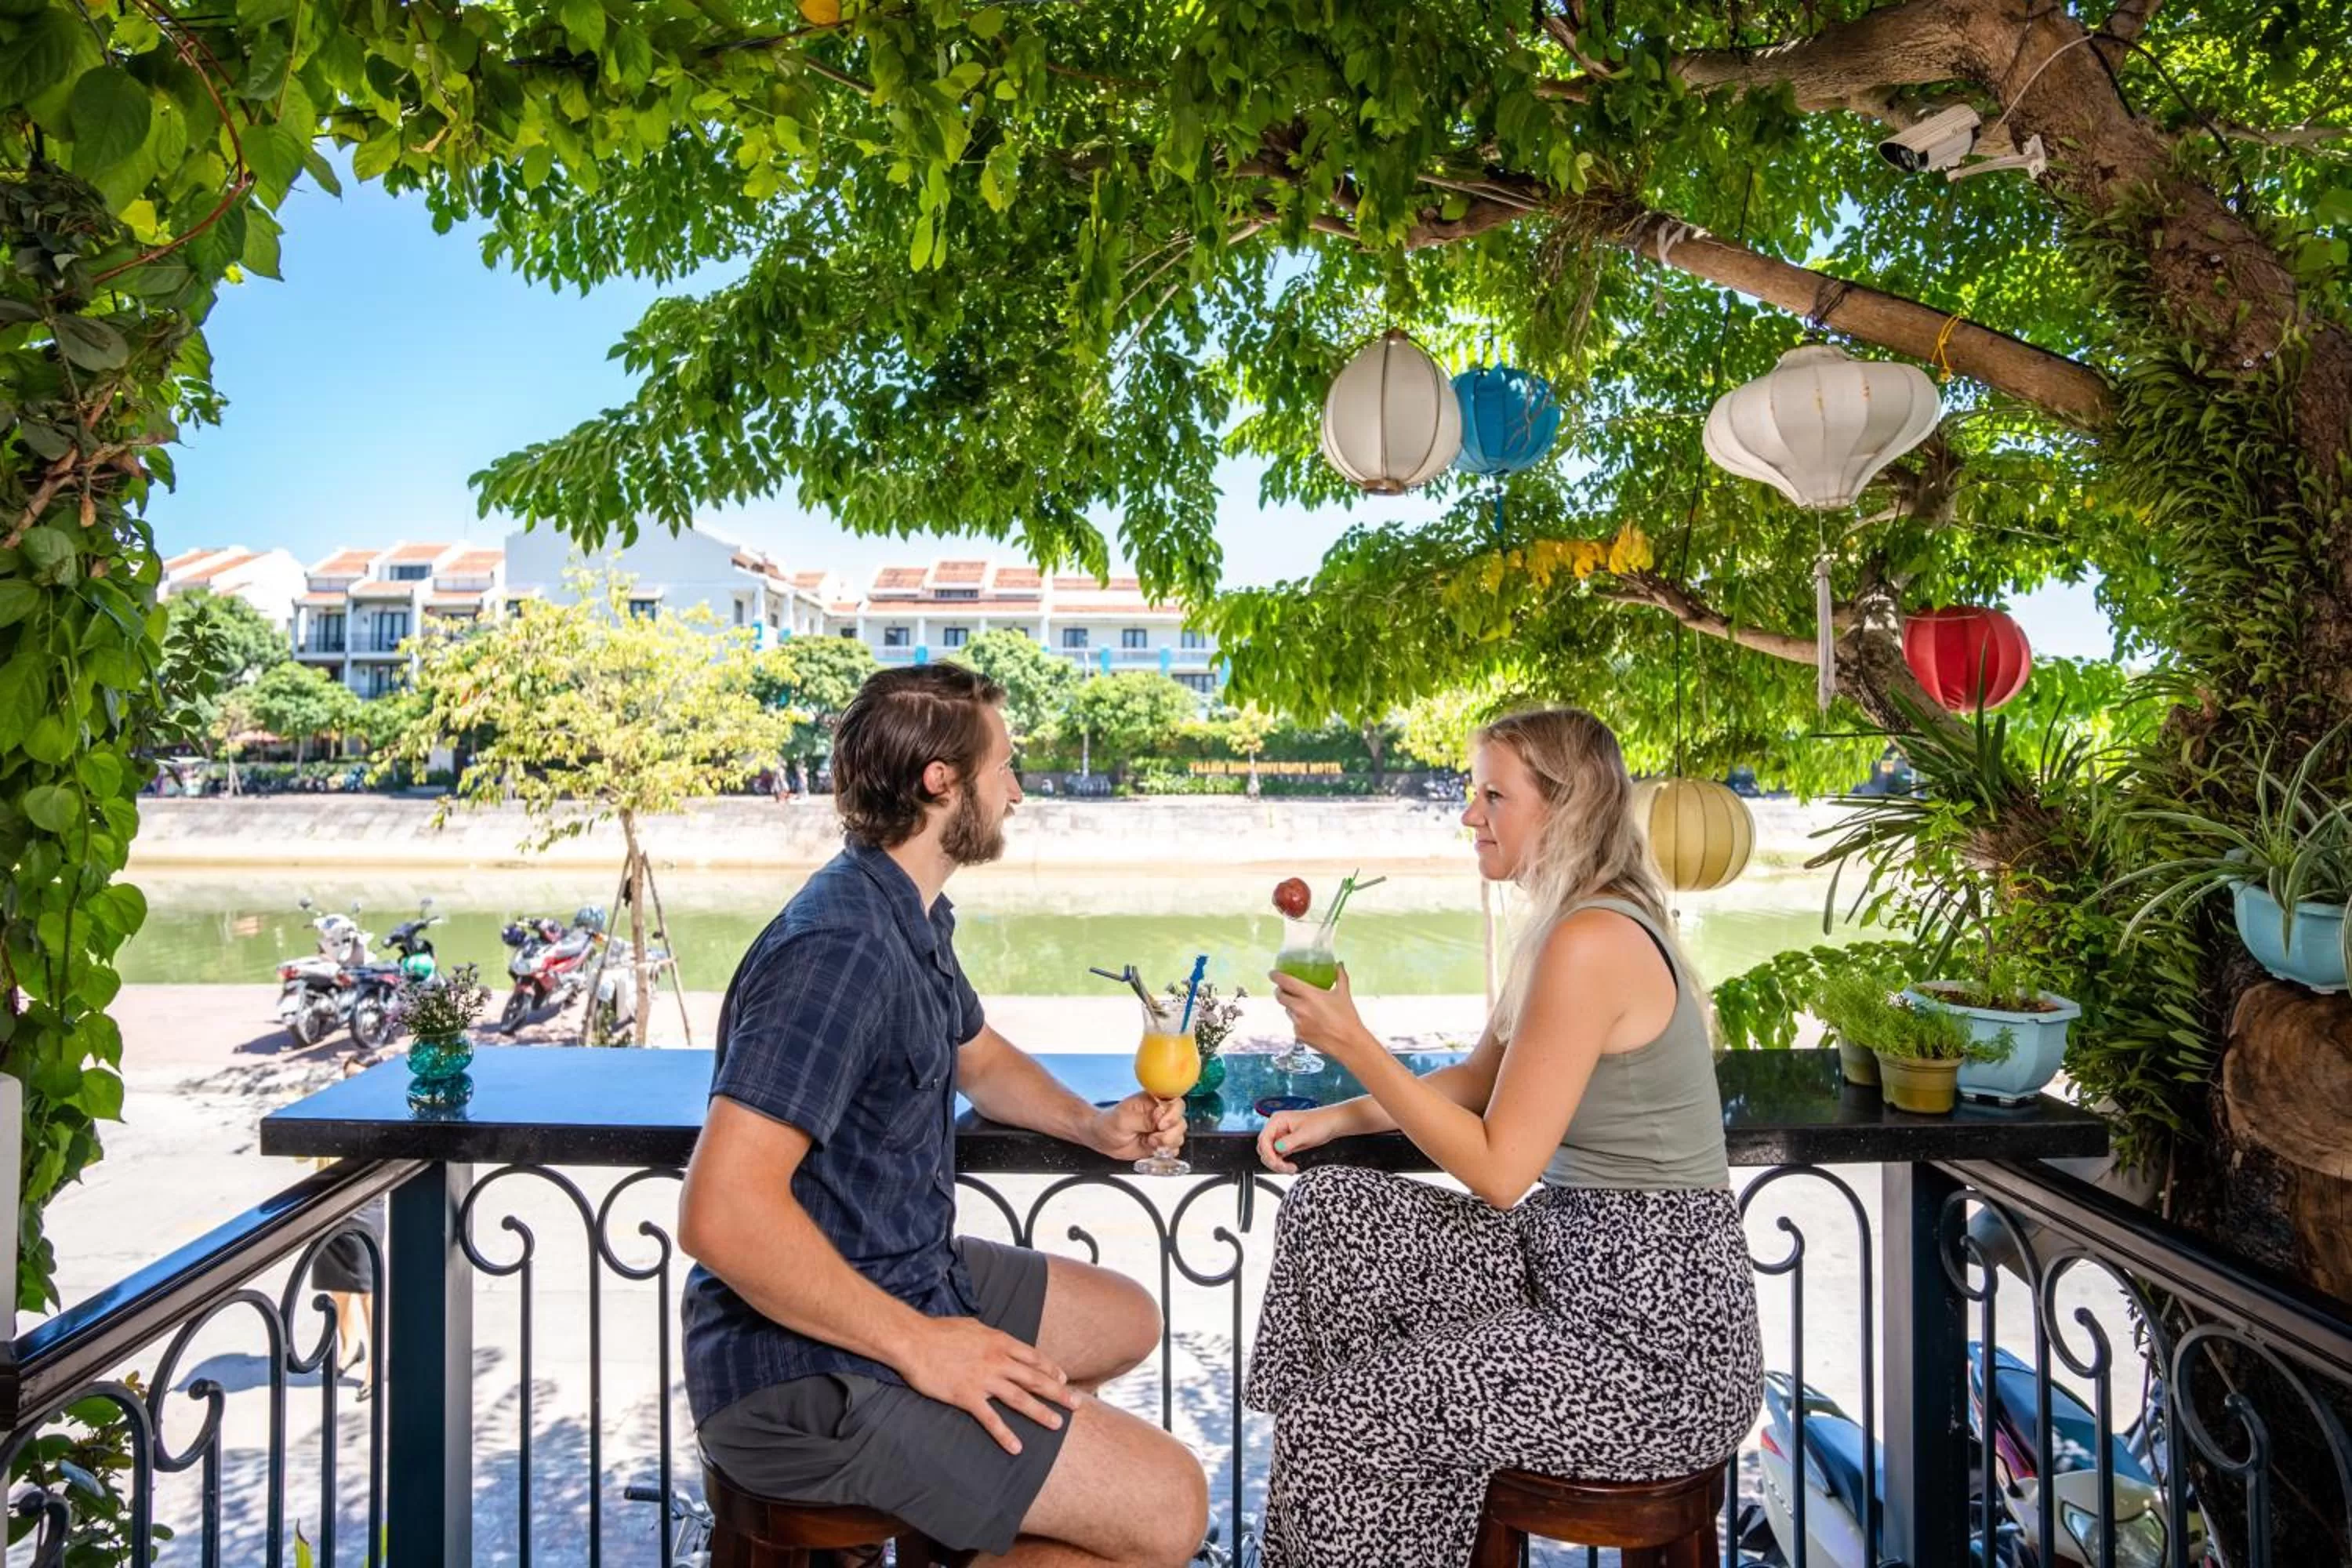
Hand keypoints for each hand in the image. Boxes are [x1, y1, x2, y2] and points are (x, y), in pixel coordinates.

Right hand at [897, 1316, 1078, 1454]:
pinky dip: (1004, 1434)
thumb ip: (989, 1336)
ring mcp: (984, 1379)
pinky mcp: (967, 1397)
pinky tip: (1016, 1447)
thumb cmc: (940, 1331)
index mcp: (999, 1342)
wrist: (914, 1340)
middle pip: (1035, 1378)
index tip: (1064, 1378)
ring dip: (1040, 1412)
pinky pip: (990, 1419)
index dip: (1051, 1369)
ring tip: (1057, 1424)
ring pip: (1019, 1398)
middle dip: (1058, 1392)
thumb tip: (997, 1340)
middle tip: (1078, 1404)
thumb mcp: (973, 1326)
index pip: (1033, 1357)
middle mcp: (997, 1360)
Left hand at [1091, 1092, 1185, 1161]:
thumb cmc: (1109, 1123)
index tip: (1160, 1124)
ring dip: (1167, 1144)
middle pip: (1180, 1122)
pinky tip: (1152, 1150)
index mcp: (1153, 1101)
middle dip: (1170, 1134)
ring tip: (1150, 1143)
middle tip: (1153, 1138)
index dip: (1173, 1115)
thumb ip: (1143, 1119)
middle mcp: (1161, 1114)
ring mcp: (1162, 1130)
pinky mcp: (1160, 1143)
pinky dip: (1166, 1152)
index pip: (1176, 1104)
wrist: (1102, 1139)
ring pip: (1179, 1137)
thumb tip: (1160, 1118)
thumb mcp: (1123, 1119)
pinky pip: (1173, 1149)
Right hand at [1257, 1106, 1339, 1173]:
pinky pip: (1277, 1157)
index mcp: (1277, 1120)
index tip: (1277, 1163)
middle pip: (1264, 1148)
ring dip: (1278, 1165)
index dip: (1268, 1153)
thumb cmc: (1320, 1123)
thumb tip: (1277, 1149)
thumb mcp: (1305, 1134)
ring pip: (1269, 1155)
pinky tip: (1291, 1167)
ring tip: (1291, 1168)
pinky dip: (1282, 1164)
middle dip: (1273, 1161)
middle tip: (1286, 1168)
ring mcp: (1280, 1136)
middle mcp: (1276, 1128)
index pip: (1263, 1139)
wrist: (1331, 1124)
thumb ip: (1290, 1142)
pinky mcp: (1285, 1144)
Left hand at [1267, 963, 1373, 1061]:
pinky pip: (1294, 1023)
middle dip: (1280, 991)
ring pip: (1287, 1010)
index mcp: (1309, 995)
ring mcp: (1297, 1023)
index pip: (1285, 982)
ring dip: (1290, 1006)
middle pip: (1280, 996)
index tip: (1273, 973)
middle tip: (1284, 988)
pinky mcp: (1298, 1035)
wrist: (1348, 1043)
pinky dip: (1298, 1020)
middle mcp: (1299, 1008)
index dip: (1276, 976)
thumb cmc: (1347, 1017)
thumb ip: (1340, 977)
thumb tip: (1339, 964)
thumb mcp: (1344, 994)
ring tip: (1302, 1005)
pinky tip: (1310, 1021)